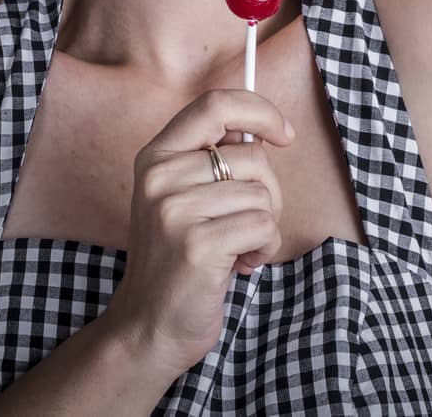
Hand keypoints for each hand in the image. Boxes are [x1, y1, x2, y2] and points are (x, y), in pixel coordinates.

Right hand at [102, 88, 295, 376]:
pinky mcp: (196, 243)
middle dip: (271, 192)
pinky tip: (241, 263)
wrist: (148, 326)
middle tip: (252, 222)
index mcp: (156, 156)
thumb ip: (213, 161)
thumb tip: (264, 128)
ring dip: (266, 226)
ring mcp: (175, 209)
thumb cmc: (178, 259)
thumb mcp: (182, 197)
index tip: (283, 134)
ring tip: (238, 247)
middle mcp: (160, 176)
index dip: (259, 111)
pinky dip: (264, 248)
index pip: (215, 105)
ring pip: (263, 194)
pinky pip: (264, 226)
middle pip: (252, 156)